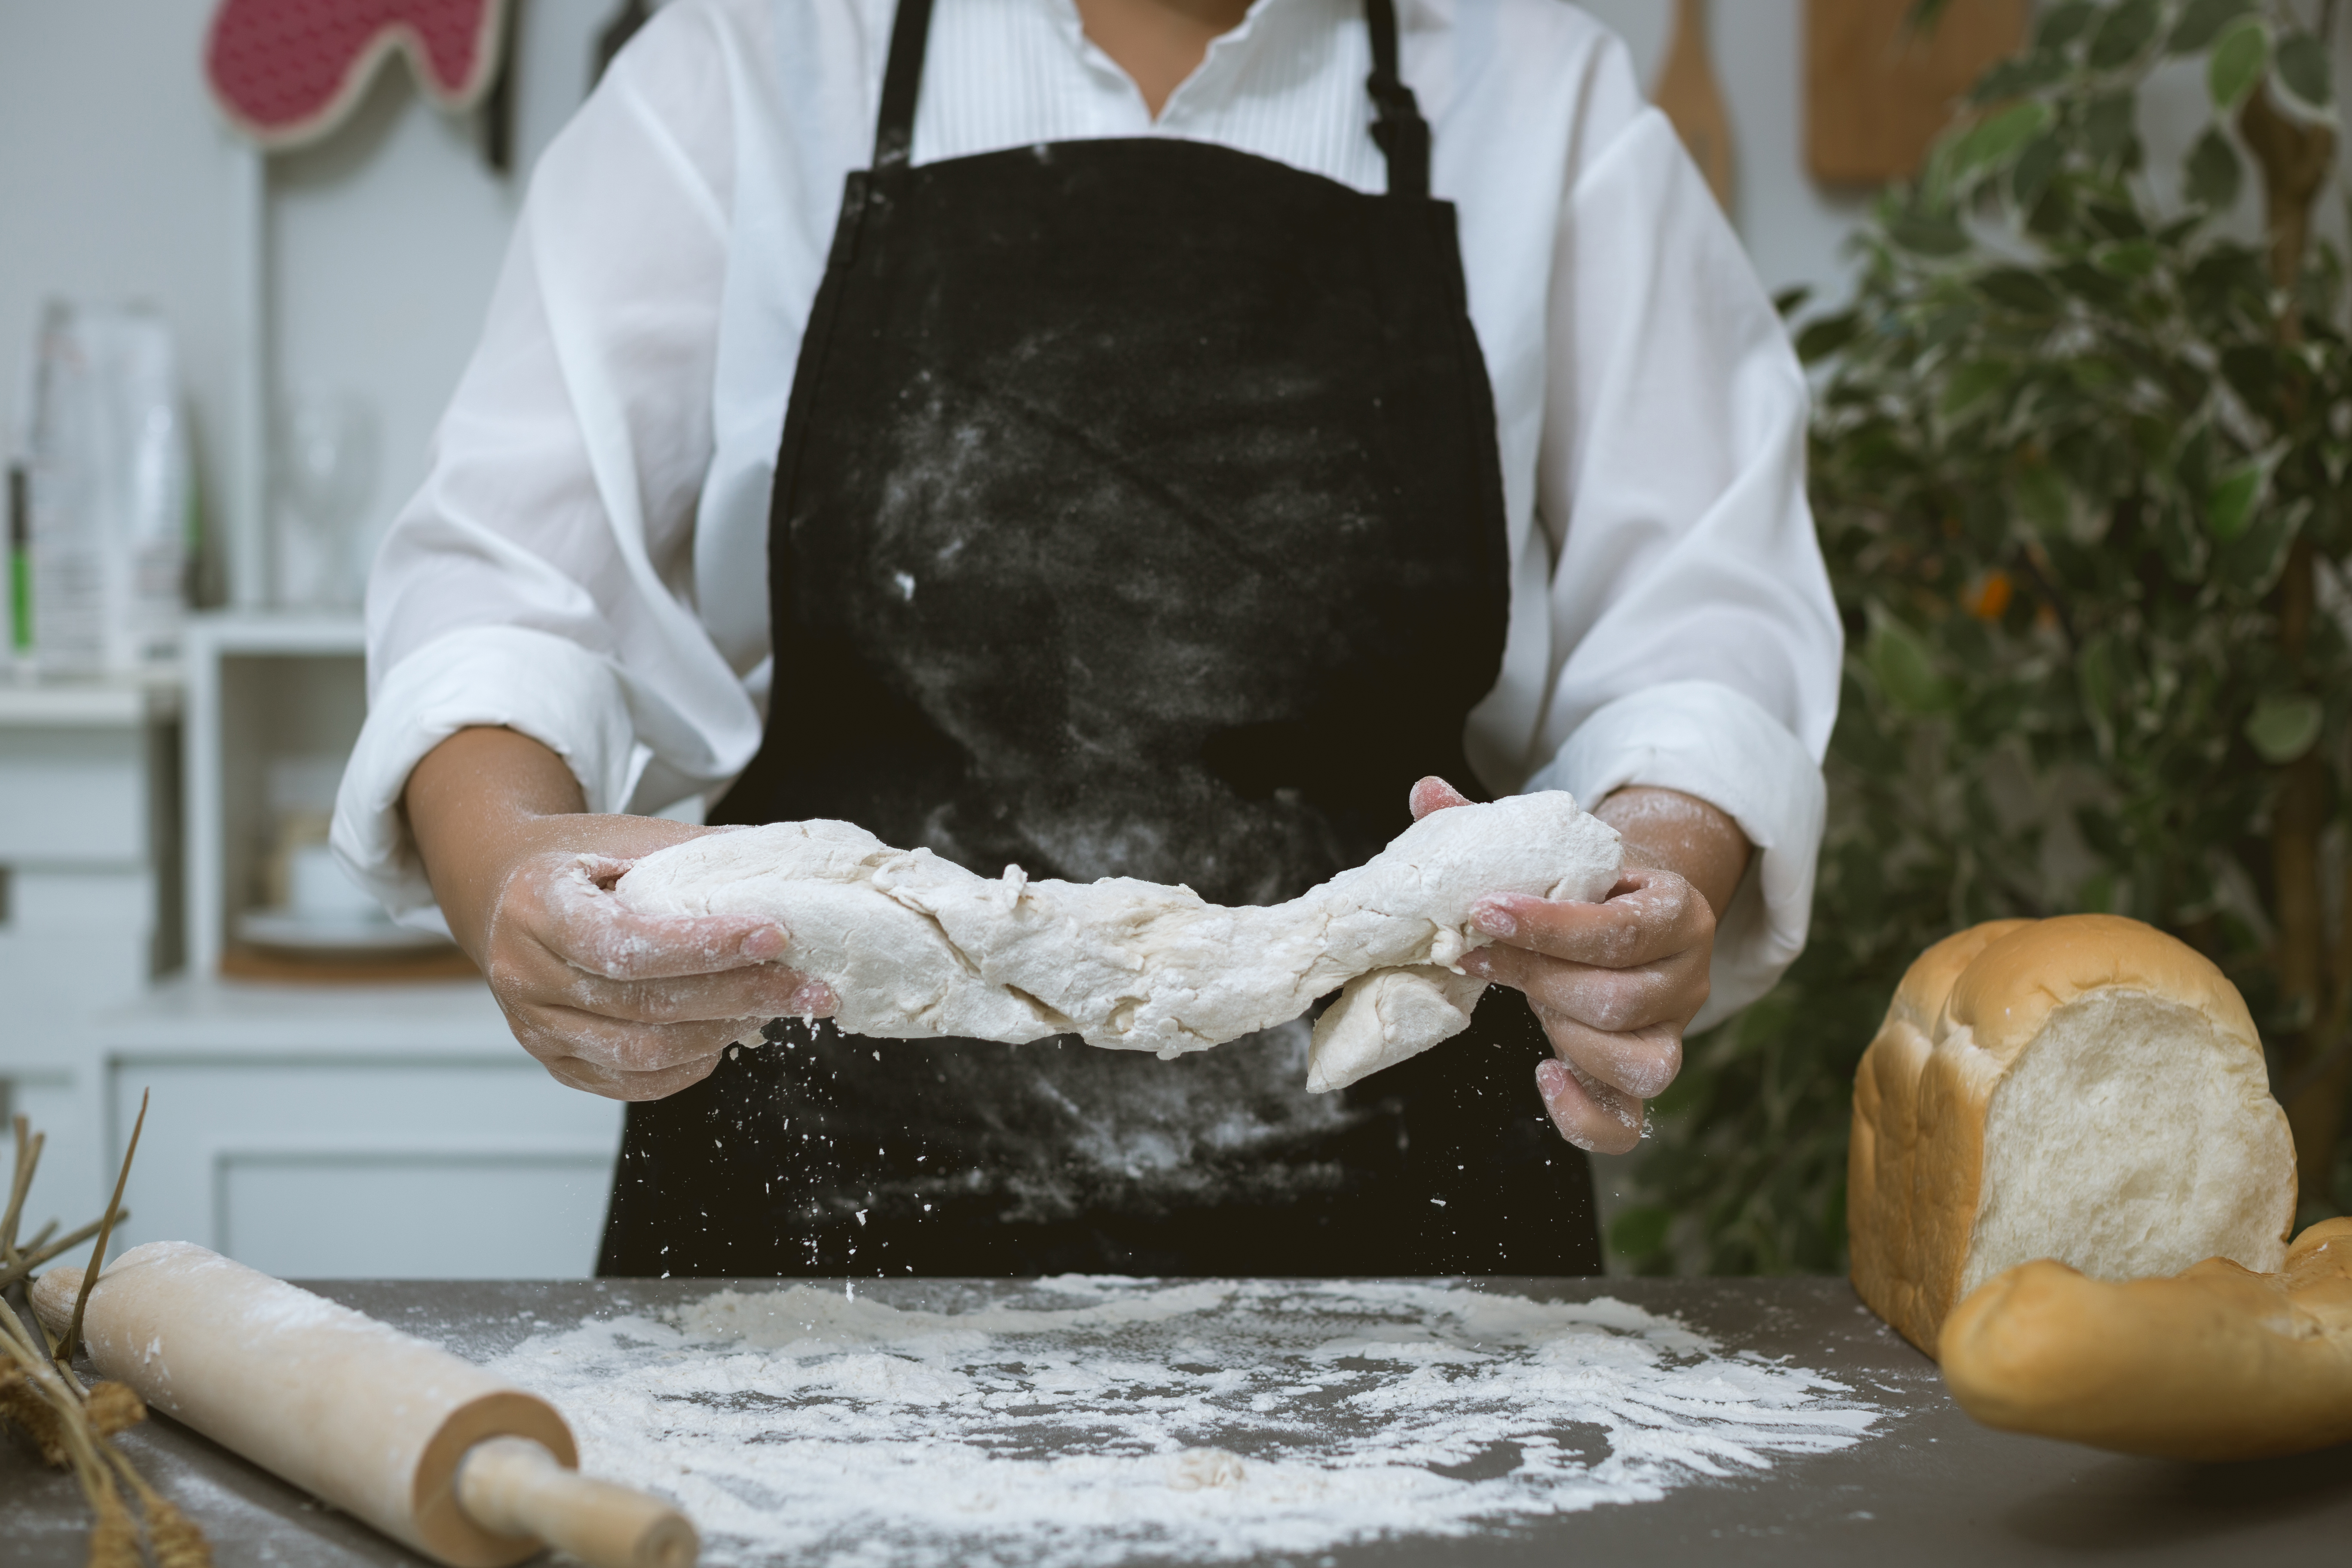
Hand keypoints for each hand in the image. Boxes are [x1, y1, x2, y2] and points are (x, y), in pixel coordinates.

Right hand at [405, 728, 834, 1100]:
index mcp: (536, 907)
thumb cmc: (577, 859)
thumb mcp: (625, 838)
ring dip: (722, 1032)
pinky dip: (688, 1066)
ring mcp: (534, 1027)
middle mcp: (523, 975)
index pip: (625, 943)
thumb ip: (697, 854)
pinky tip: (729, 1037)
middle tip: (812, 987)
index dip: (704, 946)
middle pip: (643, 1004)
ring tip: (778, 1007)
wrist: (504, 892)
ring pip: (641, 1052)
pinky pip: (629, 1082)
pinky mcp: (553, 1061)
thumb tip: (791, 864)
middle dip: (739, 995)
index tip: (776, 935)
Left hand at [1409, 776, 1748, 1154]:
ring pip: (1637, 1060)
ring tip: (1521, 1001)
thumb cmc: (1587, 884)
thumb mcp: (1555, 849)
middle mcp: (1688, 975)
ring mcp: (1673, 1032)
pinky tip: (1544, 1079)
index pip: (1620, 929)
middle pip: (1620, 999)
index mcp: (1676, 908)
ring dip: (1564, 1034)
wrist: (1633, 914)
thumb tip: (1424, 791)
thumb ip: (1494, 825)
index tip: (1483, 912)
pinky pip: (1630, 1123)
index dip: (1547, 927)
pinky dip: (1585, 1116)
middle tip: (1473, 956)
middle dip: (1537, 979)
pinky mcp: (1648, 1073)